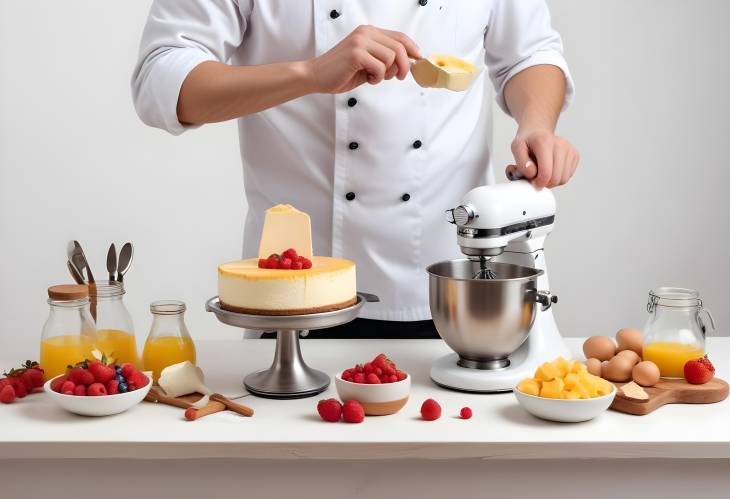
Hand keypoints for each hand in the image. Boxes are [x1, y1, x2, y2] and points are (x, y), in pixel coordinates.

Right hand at [306, 25, 420, 93]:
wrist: (316, 76)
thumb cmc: (340, 72)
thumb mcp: (367, 62)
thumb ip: (384, 59)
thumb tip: (407, 63)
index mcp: (368, 32)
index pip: (399, 36)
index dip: (412, 48)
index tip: (418, 58)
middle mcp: (366, 33)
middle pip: (399, 47)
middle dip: (403, 65)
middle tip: (398, 77)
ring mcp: (361, 42)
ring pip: (391, 58)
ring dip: (386, 73)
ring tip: (374, 77)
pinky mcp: (356, 54)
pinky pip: (380, 68)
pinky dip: (377, 78)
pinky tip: (367, 79)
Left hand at [505, 130, 579, 188]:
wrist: (537, 133)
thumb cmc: (526, 142)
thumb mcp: (516, 148)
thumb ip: (521, 163)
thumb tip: (532, 172)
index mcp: (544, 142)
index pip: (546, 173)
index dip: (538, 182)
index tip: (532, 180)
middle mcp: (560, 144)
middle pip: (556, 178)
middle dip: (545, 183)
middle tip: (536, 177)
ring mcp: (569, 149)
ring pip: (563, 179)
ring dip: (552, 181)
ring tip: (543, 172)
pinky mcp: (575, 154)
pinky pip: (568, 176)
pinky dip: (559, 177)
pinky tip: (551, 168)